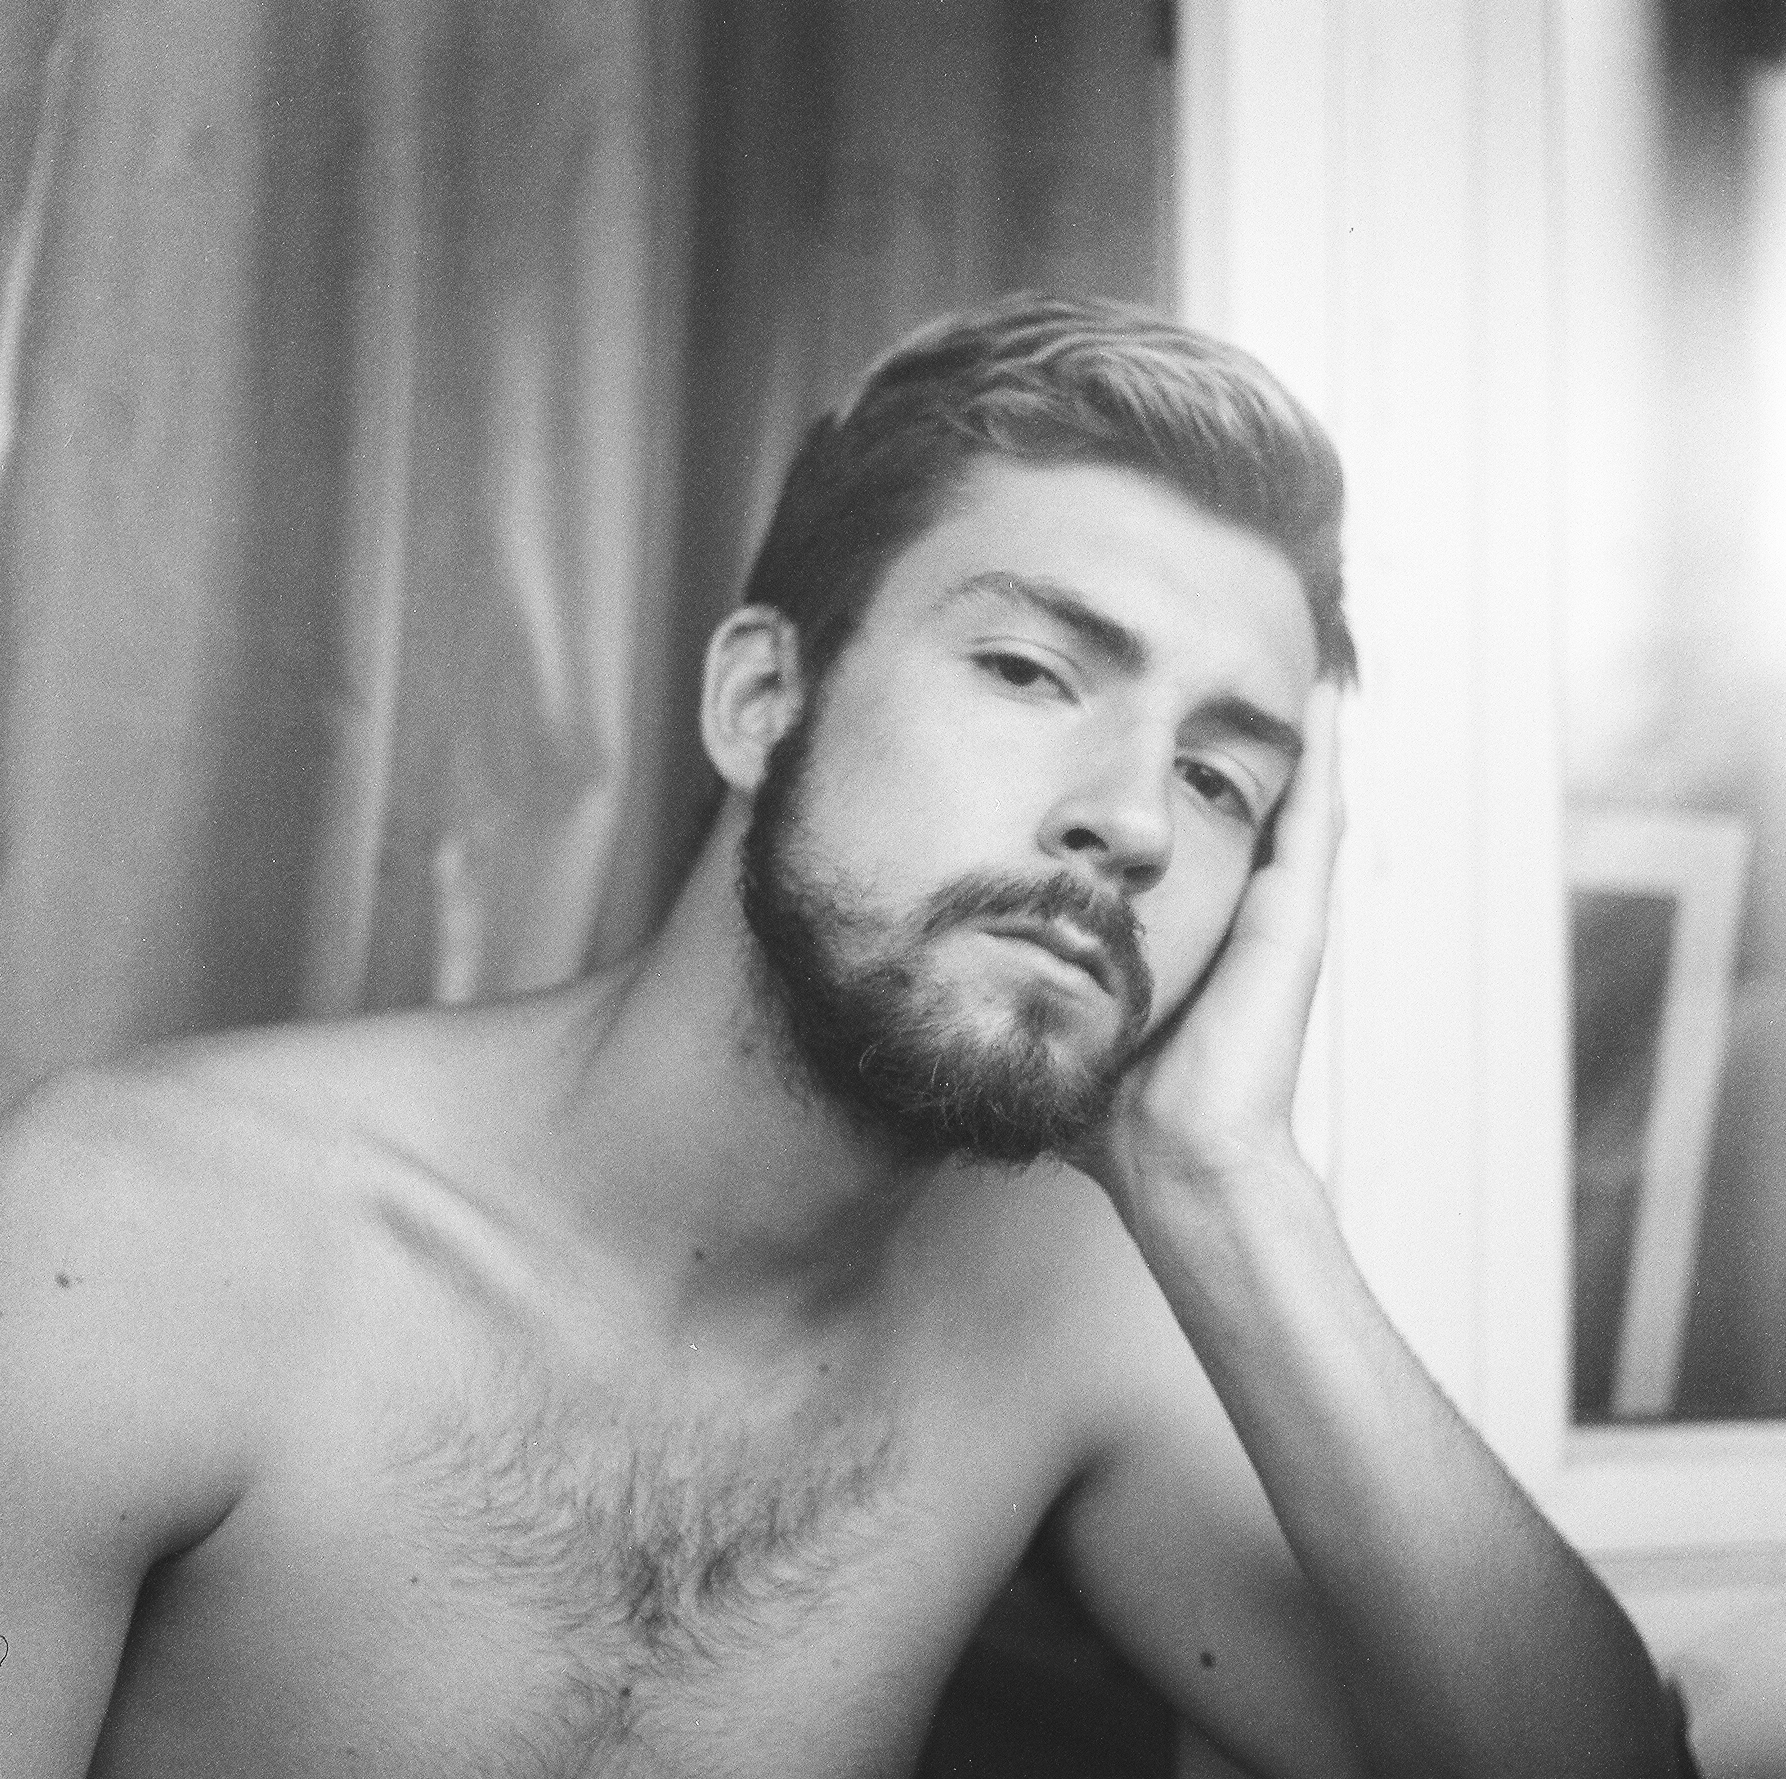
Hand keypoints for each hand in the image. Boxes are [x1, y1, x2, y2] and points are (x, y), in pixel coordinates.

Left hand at [1077, 681, 1344, 1216]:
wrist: (1172, 1163)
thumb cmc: (1115, 1109)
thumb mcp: (1059, 1016)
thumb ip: (1024, 985)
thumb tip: (949, 962)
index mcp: (1185, 929)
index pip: (1181, 830)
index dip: (1168, 773)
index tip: (1140, 704)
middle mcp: (1236, 912)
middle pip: (1238, 798)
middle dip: (1227, 730)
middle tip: (1218, 652)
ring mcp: (1273, 914)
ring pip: (1288, 796)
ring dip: (1286, 729)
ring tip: (1287, 646)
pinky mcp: (1294, 923)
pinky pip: (1314, 820)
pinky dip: (1323, 755)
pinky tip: (1319, 695)